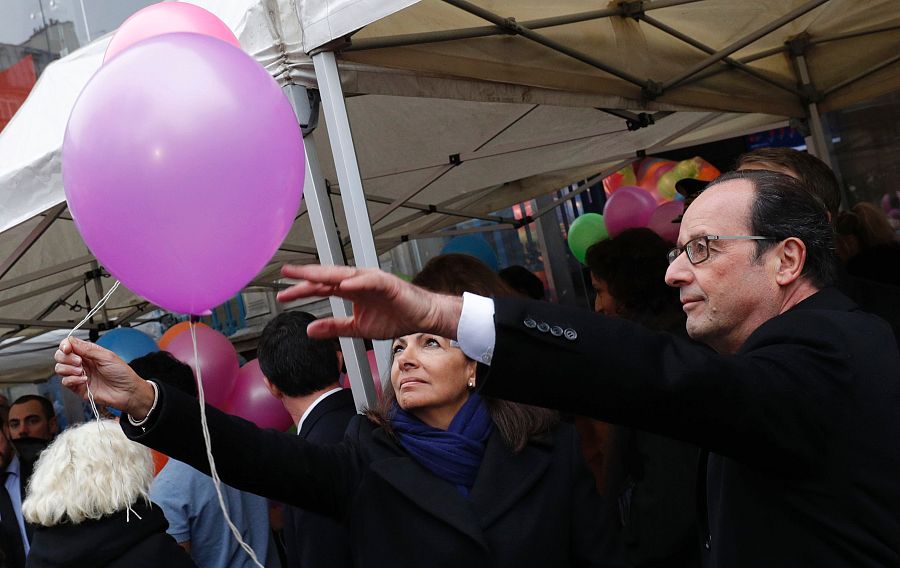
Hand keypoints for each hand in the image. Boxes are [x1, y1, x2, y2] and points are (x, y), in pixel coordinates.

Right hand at [54, 337, 154, 418]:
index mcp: (89, 353)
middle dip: (66, 358)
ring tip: (81, 371)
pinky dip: (72, 380)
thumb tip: (72, 341)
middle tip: (79, 361)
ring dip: (68, 369)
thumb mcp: (107, 356)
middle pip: (61, 356)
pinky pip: (65, 382)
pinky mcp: (78, 387)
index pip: (69, 345)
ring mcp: (79, 375)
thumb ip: (88, 349)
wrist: (127, 392)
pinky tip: (84, 380)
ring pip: (60, 368)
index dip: (65, 346)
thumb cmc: (122, 373)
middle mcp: (82, 363)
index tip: (67, 349)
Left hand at [277, 265, 462, 339]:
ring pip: (344, 274)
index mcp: (350, 289)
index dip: (302, 290)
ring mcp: (372, 279)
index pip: (321, 288)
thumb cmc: (395, 318)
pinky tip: (342, 284)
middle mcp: (358, 280)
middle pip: (327, 276)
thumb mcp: (358, 328)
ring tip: (308, 275)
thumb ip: (335, 327)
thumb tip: (310, 330)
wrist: (422, 318)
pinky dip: (356, 281)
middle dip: (306, 274)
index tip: (282, 295)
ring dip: (326, 274)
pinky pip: (369, 281)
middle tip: (285, 272)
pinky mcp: (387, 283)